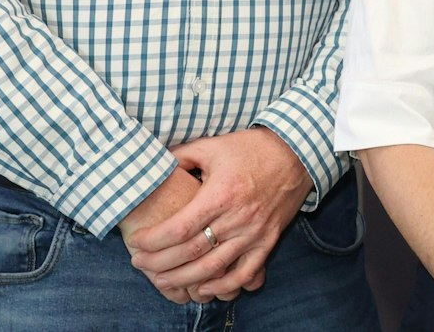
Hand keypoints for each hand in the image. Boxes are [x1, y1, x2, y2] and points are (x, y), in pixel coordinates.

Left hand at [127, 128, 313, 302]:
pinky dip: (224, 287)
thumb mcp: (213, 145)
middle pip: (191, 252)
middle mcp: (238, 217)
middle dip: (159, 262)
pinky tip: (203, 288)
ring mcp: (254, 232)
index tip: (137, 242)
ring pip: (213, 268)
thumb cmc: (251, 148)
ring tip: (161, 280)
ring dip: (183, 278)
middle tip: (139, 263)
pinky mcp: (268, 240)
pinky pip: (245, 273)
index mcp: (221, 193)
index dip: (153, 240)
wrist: (297, 152)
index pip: (179, 227)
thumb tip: (154, 164)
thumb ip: (181, 157)